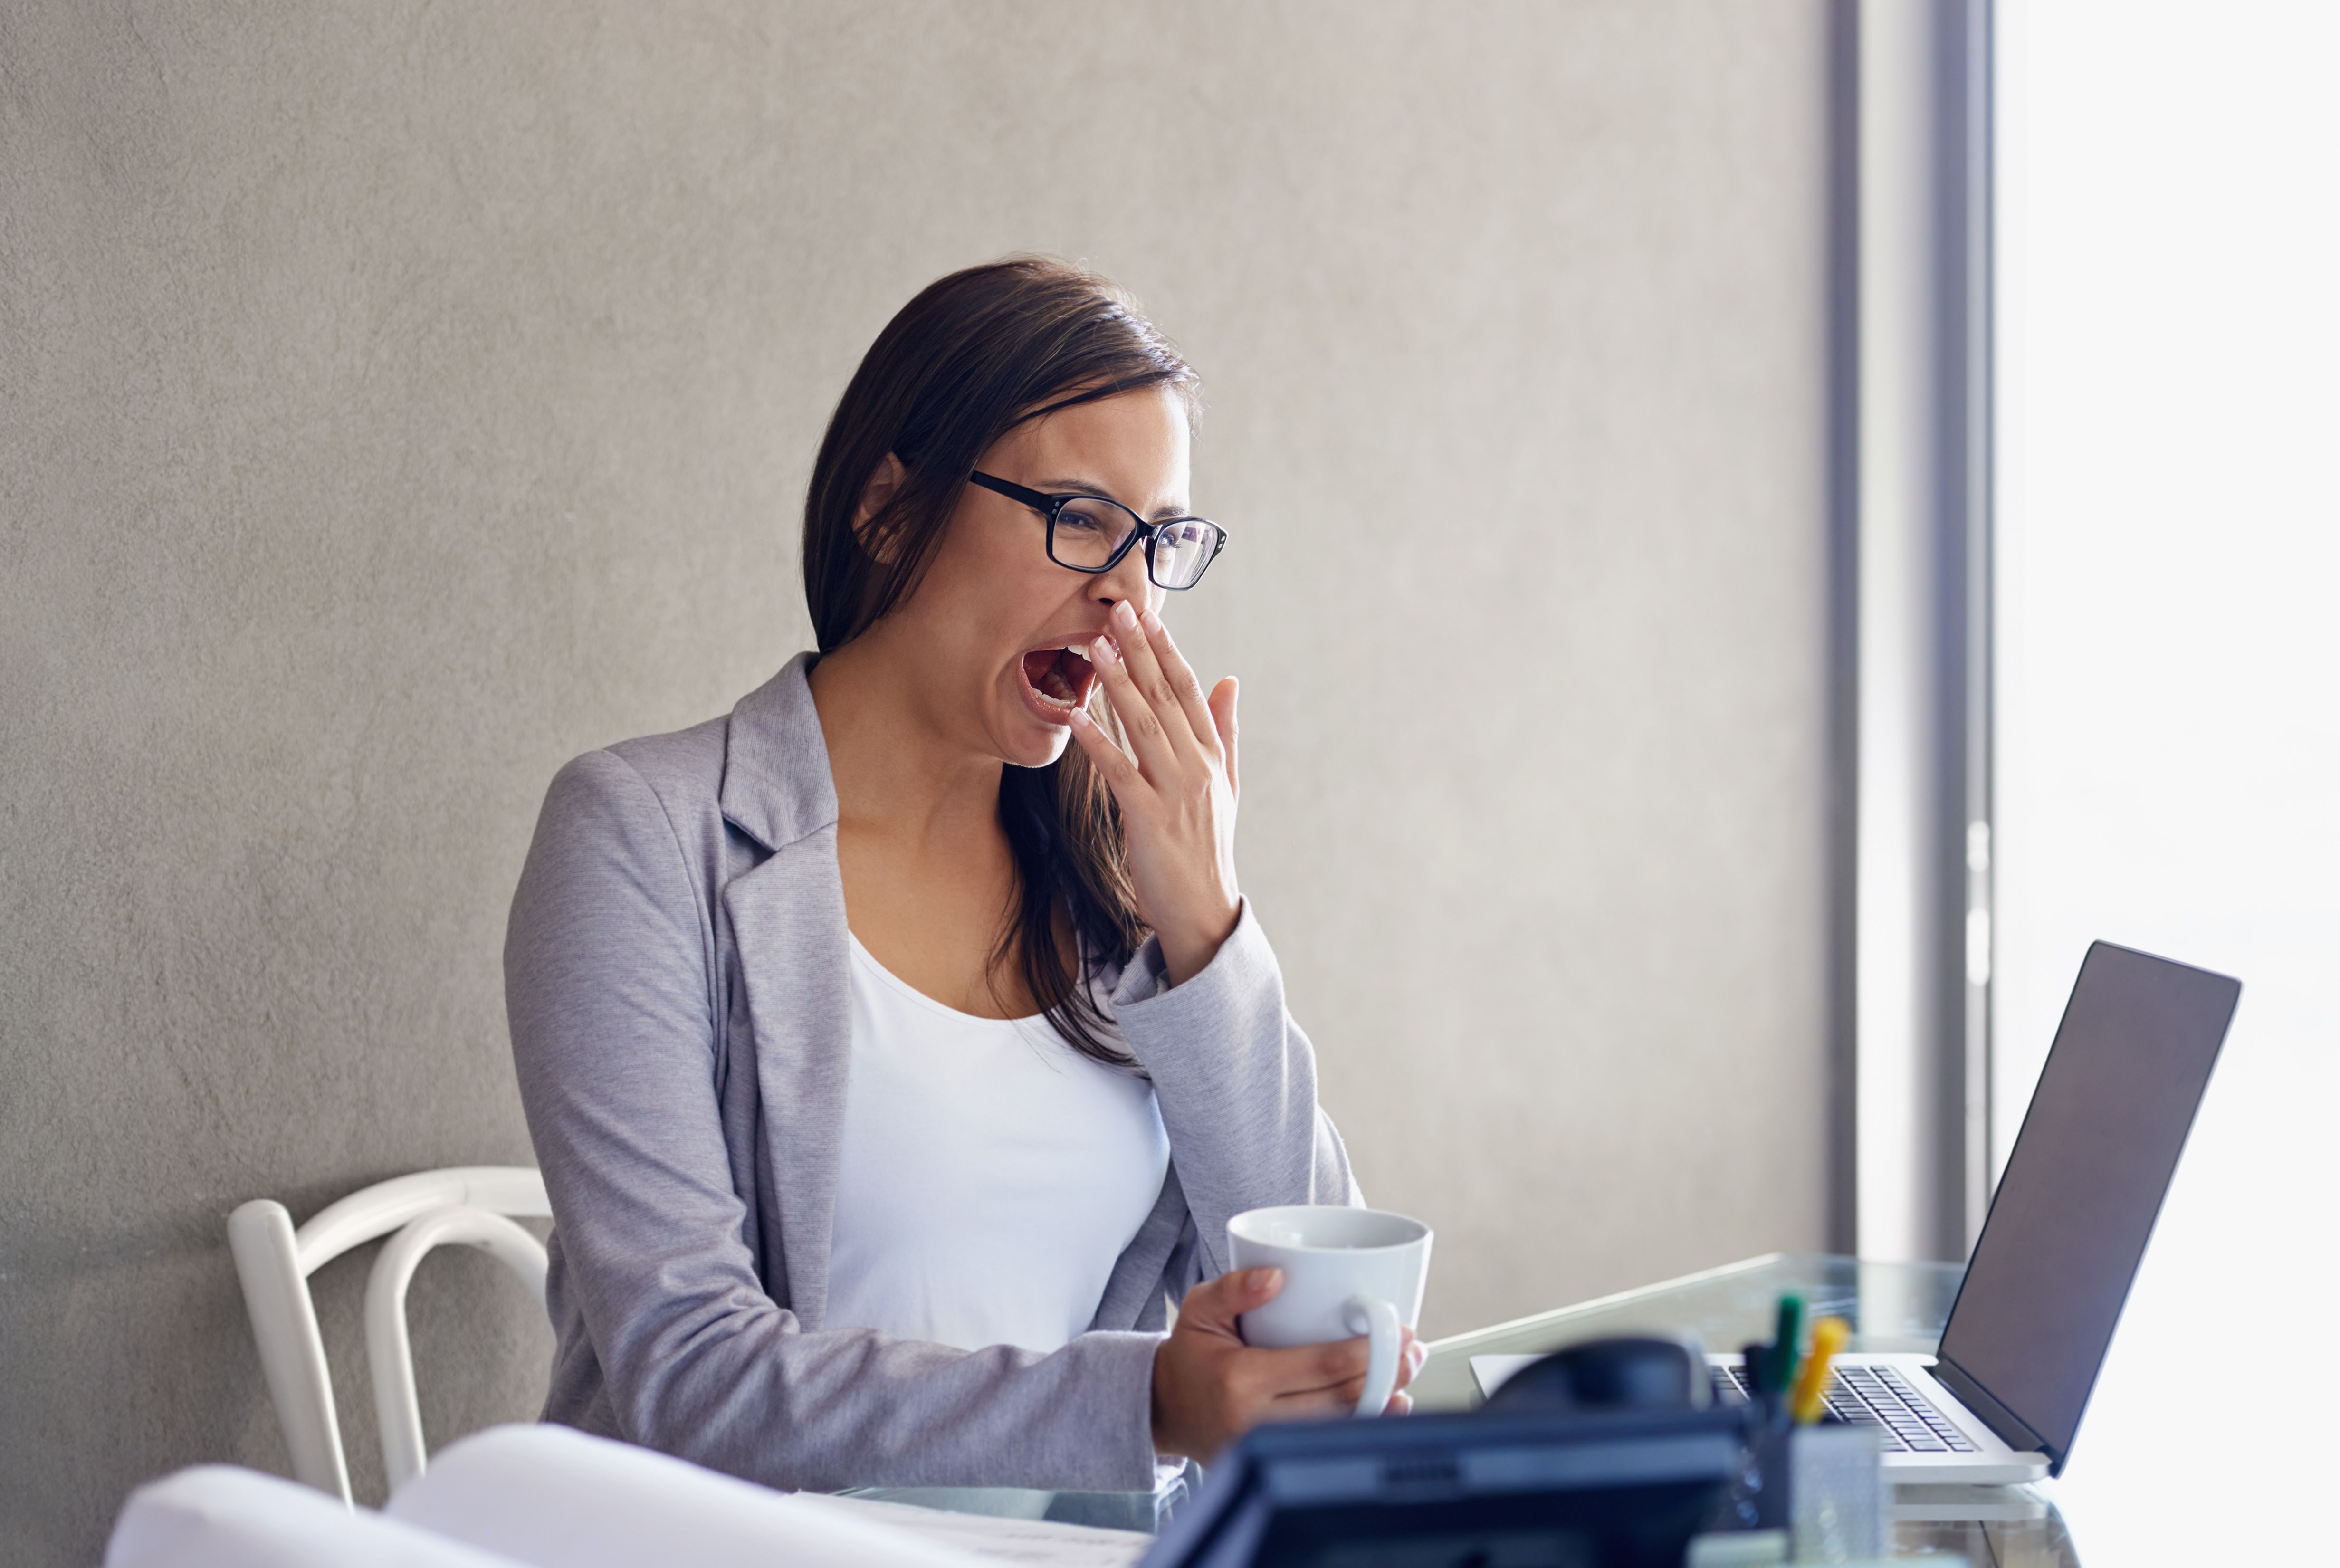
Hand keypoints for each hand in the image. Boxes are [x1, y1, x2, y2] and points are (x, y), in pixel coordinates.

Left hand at [1068, 600, 1240, 984]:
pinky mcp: (1147, 817)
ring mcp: (1174, 790)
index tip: (1149, 615)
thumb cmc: (1207, 847)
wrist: (1204, 909)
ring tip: (1096, 646)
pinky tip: (1074, 714)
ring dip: (1118, 682)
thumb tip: (1229, 679)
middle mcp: (1196, 766)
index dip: (1167, 650)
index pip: (1189, 690)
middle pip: (1166, 697)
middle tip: (1118, 610)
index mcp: (1211, 755)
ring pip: (1143, 724)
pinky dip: (1096, 740)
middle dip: (1140, 651)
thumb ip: (1225, 730)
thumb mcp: (1225, 784)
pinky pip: (1117, 770)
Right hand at [1151, 1267, 1421, 1462]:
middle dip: (1386, 1374)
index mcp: (1241, 1380)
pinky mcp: (1273, 1461)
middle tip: (1413, 1350)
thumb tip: (1277, 1275)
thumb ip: (1235, 1288)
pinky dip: (1363, 1427)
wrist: (1163, 1408)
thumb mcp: (1199, 1308)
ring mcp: (1265, 1448)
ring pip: (1341, 1427)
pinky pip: (1327, 1444)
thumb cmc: (1188, 1354)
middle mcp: (1255, 1420)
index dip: (1368, 1353)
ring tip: (1408, 1375)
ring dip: (1383, 1402)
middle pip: (1341, 1400)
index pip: (1321, 1368)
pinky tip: (1389, 1408)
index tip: (1398, 1333)